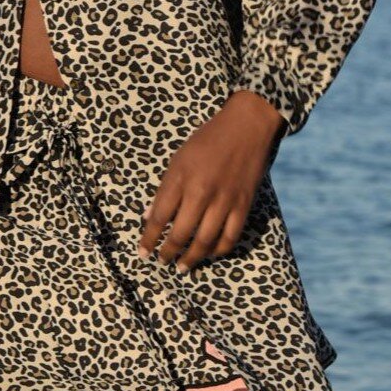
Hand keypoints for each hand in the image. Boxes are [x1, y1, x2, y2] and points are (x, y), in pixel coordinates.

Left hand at [137, 91, 285, 273]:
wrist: (247, 124)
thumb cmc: (208, 140)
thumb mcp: (179, 159)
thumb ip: (164, 190)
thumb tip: (149, 217)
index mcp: (181, 178)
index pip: (159, 217)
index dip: (149, 239)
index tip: (143, 253)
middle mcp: (201, 192)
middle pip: (180, 234)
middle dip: (168, 252)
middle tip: (162, 261)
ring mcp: (224, 200)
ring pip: (205, 241)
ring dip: (191, 258)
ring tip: (182, 266)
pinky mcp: (243, 205)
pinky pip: (229, 237)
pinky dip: (217, 250)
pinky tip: (209, 254)